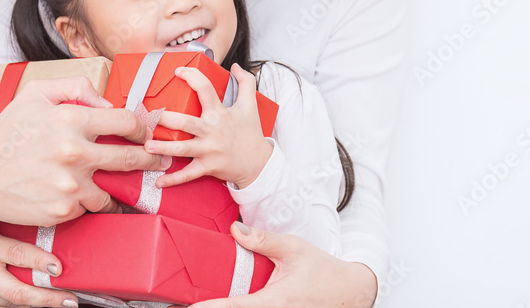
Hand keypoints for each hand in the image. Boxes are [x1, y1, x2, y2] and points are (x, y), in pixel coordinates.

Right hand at [0, 75, 173, 240]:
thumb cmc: (7, 133)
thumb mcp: (35, 94)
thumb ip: (76, 87)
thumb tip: (107, 102)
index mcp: (72, 120)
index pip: (127, 123)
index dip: (141, 128)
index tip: (145, 133)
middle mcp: (74, 153)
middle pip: (131, 159)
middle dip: (148, 160)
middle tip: (155, 160)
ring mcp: (69, 185)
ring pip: (111, 189)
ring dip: (114, 186)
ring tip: (114, 183)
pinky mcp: (62, 211)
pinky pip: (87, 207)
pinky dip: (84, 202)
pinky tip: (74, 194)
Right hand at [0, 218, 79, 307]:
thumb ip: (7, 211)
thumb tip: (42, 204)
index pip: (15, 254)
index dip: (39, 262)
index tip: (60, 268)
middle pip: (14, 291)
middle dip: (46, 298)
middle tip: (71, 300)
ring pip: (5, 304)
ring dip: (34, 306)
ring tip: (60, 304)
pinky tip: (32, 306)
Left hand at [144, 64, 271, 187]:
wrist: (259, 163)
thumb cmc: (251, 133)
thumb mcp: (251, 105)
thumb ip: (246, 82)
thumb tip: (236, 66)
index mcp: (220, 113)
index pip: (205, 89)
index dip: (192, 77)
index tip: (178, 71)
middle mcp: (212, 131)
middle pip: (186, 122)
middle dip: (166, 119)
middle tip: (149, 115)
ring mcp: (209, 150)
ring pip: (183, 148)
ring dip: (163, 148)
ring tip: (146, 145)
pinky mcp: (208, 167)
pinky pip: (188, 174)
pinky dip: (173, 179)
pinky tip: (159, 181)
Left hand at [190, 223, 377, 307]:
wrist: (350, 292)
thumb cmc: (323, 270)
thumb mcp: (293, 248)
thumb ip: (263, 240)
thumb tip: (235, 229)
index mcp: (275, 300)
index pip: (234, 307)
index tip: (187, 307)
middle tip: (178, 305)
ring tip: (194, 304)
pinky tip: (220, 303)